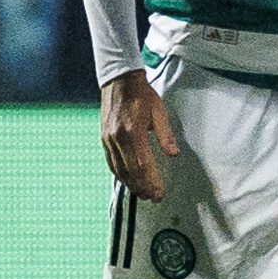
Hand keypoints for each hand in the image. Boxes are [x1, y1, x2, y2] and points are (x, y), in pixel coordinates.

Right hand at [99, 70, 180, 199]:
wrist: (119, 80)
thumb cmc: (142, 95)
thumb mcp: (159, 111)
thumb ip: (166, 134)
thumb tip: (173, 153)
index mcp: (133, 131)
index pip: (143, 165)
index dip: (151, 182)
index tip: (159, 193)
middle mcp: (118, 137)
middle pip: (130, 171)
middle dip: (142, 187)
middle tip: (152, 198)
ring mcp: (108, 138)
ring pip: (119, 169)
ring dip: (130, 184)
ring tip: (141, 193)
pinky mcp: (104, 138)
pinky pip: (111, 162)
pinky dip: (119, 174)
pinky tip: (127, 180)